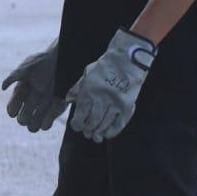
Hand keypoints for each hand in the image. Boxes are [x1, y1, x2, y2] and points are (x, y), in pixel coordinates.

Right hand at [1, 43, 64, 132]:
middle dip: (23, 118)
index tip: (13, 112)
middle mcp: (31, 100)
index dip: (12, 110)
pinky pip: (49, 120)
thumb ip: (14, 76)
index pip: (13, 107)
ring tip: (35, 124)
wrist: (62, 60)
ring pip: (35, 123)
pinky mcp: (57, 107)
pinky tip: (45, 123)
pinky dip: (46, 122)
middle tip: (25, 118)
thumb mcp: (27, 67)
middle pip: (23, 118)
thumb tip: (3, 88)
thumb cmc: (43, 62)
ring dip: (33, 124)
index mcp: (22, 92)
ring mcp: (44, 105)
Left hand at [65, 28, 154, 142]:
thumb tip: (68, 100)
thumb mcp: (87, 74)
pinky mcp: (128, 105)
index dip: (77, 124)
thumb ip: (77, 88)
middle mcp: (102, 98)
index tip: (76, 126)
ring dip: (98, 132)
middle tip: (85, 132)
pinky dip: (112, 131)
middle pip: (92, 122)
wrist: (127, 59)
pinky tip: (106, 134)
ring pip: (104, 124)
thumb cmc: (104, 66)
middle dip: (87, 129)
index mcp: (89, 91)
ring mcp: (116, 103)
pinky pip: (119, 124)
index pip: (81, 114)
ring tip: (94, 136)